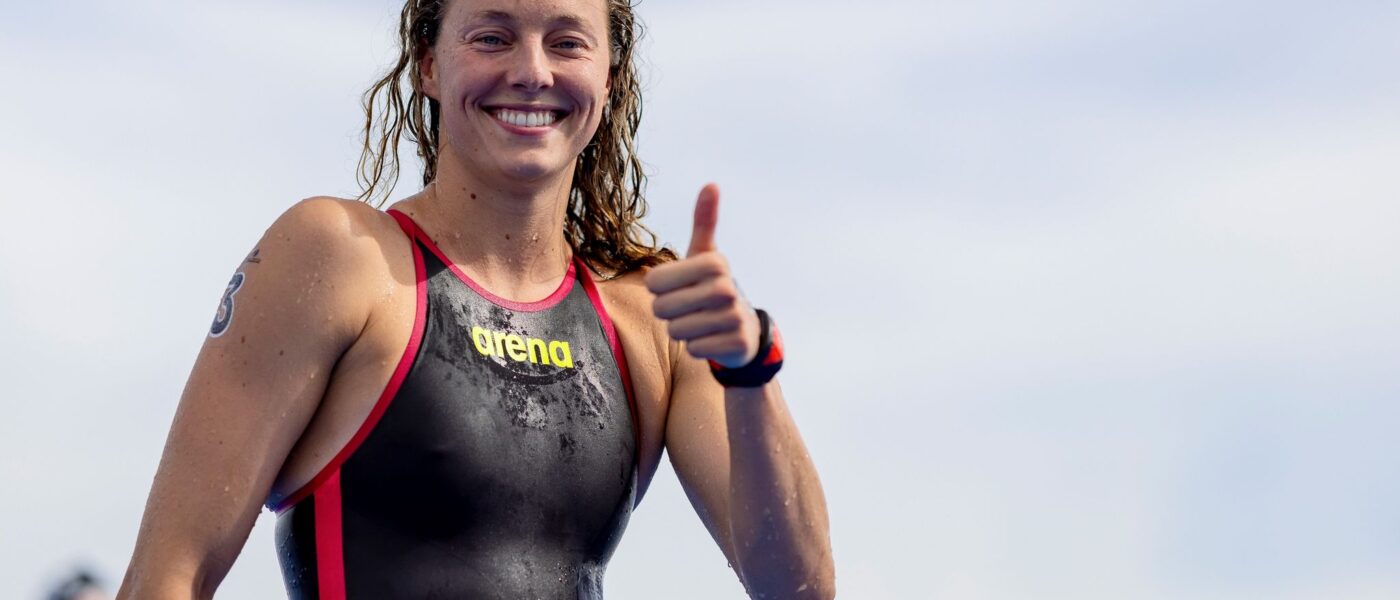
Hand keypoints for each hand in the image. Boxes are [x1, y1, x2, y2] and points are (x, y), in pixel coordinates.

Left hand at [645, 183, 761, 367]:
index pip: (655, 282)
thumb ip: (704, 221)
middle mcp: (727, 287)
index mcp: (714, 262)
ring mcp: (734, 316)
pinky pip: (693, 349)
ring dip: (682, 330)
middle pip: (662, 309)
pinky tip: (712, 337)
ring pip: (676, 331)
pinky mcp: (737, 343)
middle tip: (687, 308)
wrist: (744, 328)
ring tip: (700, 322)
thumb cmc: (712, 287)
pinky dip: (697, 347)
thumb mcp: (705, 255)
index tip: (677, 286)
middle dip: (668, 313)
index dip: (658, 289)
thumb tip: (711, 184)